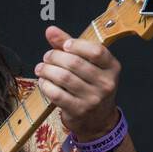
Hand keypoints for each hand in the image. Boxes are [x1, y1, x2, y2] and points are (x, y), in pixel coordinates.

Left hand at [34, 25, 120, 140]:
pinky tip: (43, 81)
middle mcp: (105, 83)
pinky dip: (46, 85)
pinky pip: (57, 94)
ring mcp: (93, 99)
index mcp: (112, 68)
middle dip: (55, 57)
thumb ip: (70, 46)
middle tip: (46, 57)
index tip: (64, 45)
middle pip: (75, 63)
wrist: (98, 121)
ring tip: (41, 68)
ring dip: (47, 70)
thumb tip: (50, 30)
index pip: (96, 51)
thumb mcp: (89, 65)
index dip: (77, 45)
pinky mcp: (79, 111)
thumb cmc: (92, 87)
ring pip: (64, 78)